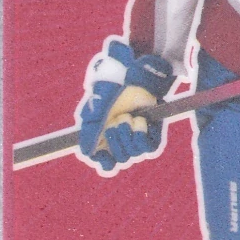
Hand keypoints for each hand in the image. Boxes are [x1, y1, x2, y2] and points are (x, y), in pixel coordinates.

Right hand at [78, 40, 174, 172]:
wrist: (133, 76)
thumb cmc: (110, 91)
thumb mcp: (95, 110)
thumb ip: (89, 131)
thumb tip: (86, 152)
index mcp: (105, 137)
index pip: (106, 163)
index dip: (105, 163)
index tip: (105, 158)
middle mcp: (122, 140)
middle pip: (120, 159)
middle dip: (117, 141)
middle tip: (116, 121)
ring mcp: (138, 137)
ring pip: (134, 154)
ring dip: (129, 135)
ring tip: (128, 117)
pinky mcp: (153, 133)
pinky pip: (149, 147)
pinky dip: (142, 133)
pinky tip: (140, 120)